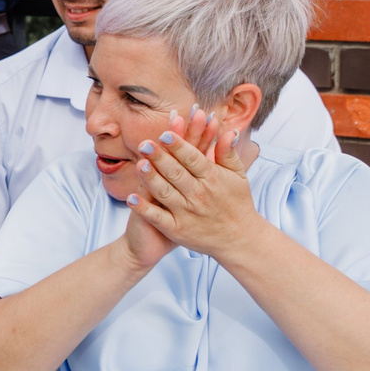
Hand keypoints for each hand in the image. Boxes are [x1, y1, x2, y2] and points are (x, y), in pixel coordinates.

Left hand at [128, 106, 261, 262]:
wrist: (239, 239)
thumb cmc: (237, 203)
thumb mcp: (238, 176)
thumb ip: (227, 154)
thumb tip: (227, 131)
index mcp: (212, 178)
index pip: (192, 158)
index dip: (178, 146)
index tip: (165, 134)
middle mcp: (199, 195)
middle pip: (175, 173)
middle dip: (160, 157)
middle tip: (144, 143)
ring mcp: (186, 213)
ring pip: (165, 192)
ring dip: (150, 178)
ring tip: (139, 164)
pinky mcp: (177, 230)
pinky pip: (157, 218)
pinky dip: (144, 209)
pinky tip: (131, 198)